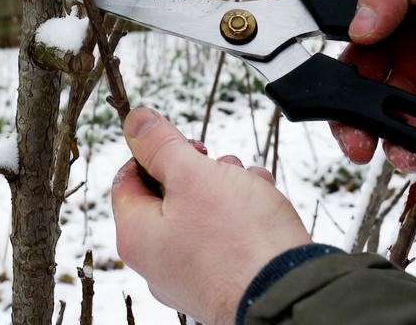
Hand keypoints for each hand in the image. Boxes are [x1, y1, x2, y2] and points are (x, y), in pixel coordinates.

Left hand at [112, 107, 310, 324]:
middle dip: (198, 170)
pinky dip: (240, 216)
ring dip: (225, 188)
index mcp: (136, 236)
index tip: (184, 144)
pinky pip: (221, 239)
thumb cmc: (238, 240)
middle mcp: (156, 262)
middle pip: (166, 195)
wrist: (288, 294)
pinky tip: (263, 204)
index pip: (127, 178)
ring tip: (250, 183)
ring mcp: (188, 276)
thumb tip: (134, 121)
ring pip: (198, 214)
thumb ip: (160, 145)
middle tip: (221, 165)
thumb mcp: (192, 175)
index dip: (153, 152)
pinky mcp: (221, 283)